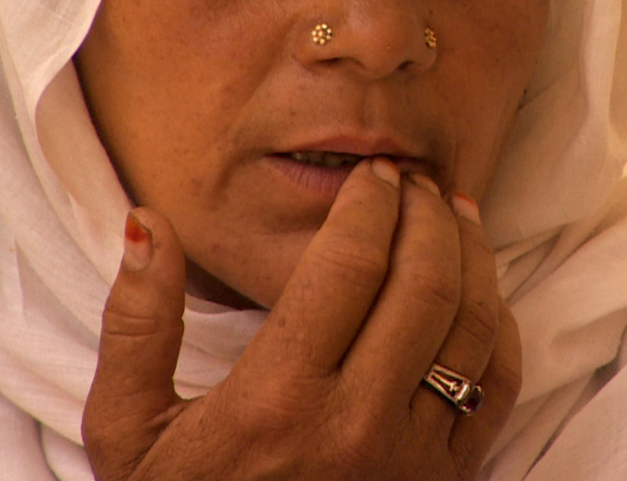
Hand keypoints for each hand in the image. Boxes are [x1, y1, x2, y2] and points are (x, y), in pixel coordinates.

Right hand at [81, 158, 522, 479]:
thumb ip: (136, 325)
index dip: (371, 203)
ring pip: (472, 327)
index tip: (373, 174)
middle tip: (415, 181)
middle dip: (426, 214)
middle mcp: (357, 424)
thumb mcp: (127, 430)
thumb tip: (149, 224)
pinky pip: (496, 387)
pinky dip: (499, 327)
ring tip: (455, 215)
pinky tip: (481, 293)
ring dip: (474, 256)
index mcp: (277, 399)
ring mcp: (412, 458)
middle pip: (424, 283)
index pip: (349, 265)